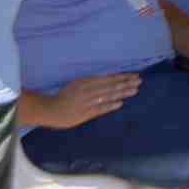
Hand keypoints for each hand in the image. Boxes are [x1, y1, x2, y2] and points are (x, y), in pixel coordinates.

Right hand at [23, 73, 144, 130]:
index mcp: (85, 82)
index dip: (122, 77)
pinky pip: (99, 109)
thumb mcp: (77, 85)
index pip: (108, 78)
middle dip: (126, 83)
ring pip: (107, 96)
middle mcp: (87, 90)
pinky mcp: (84, 113)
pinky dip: (110, 106)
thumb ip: (92, 83)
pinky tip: (120, 103)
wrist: (49, 109)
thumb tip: (109, 81)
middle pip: (110, 86)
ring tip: (134, 90)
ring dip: (122, 93)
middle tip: (139, 81)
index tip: (133, 76)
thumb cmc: (64, 97)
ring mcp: (86, 102)